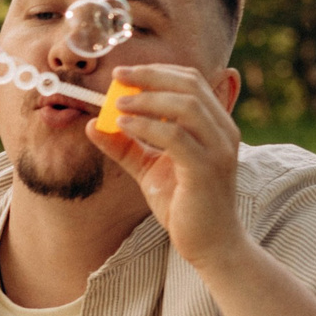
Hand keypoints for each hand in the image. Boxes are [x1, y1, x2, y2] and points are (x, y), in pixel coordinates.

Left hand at [87, 64, 245, 269]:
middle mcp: (222, 131)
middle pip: (190, 84)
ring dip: (147, 99)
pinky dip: (148, 127)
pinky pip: (176, 137)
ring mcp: (217, 149)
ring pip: (185, 106)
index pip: (191, 80)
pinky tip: (125, 126)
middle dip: (150, 76)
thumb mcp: (148, 169)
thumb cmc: (183, 204)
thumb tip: (92, 125)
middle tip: (117, 77)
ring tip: (118, 105)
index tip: (124, 72)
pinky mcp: (206, 170)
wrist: (209, 244)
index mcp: (214, 124)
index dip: (157, 70)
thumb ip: (125, 146)